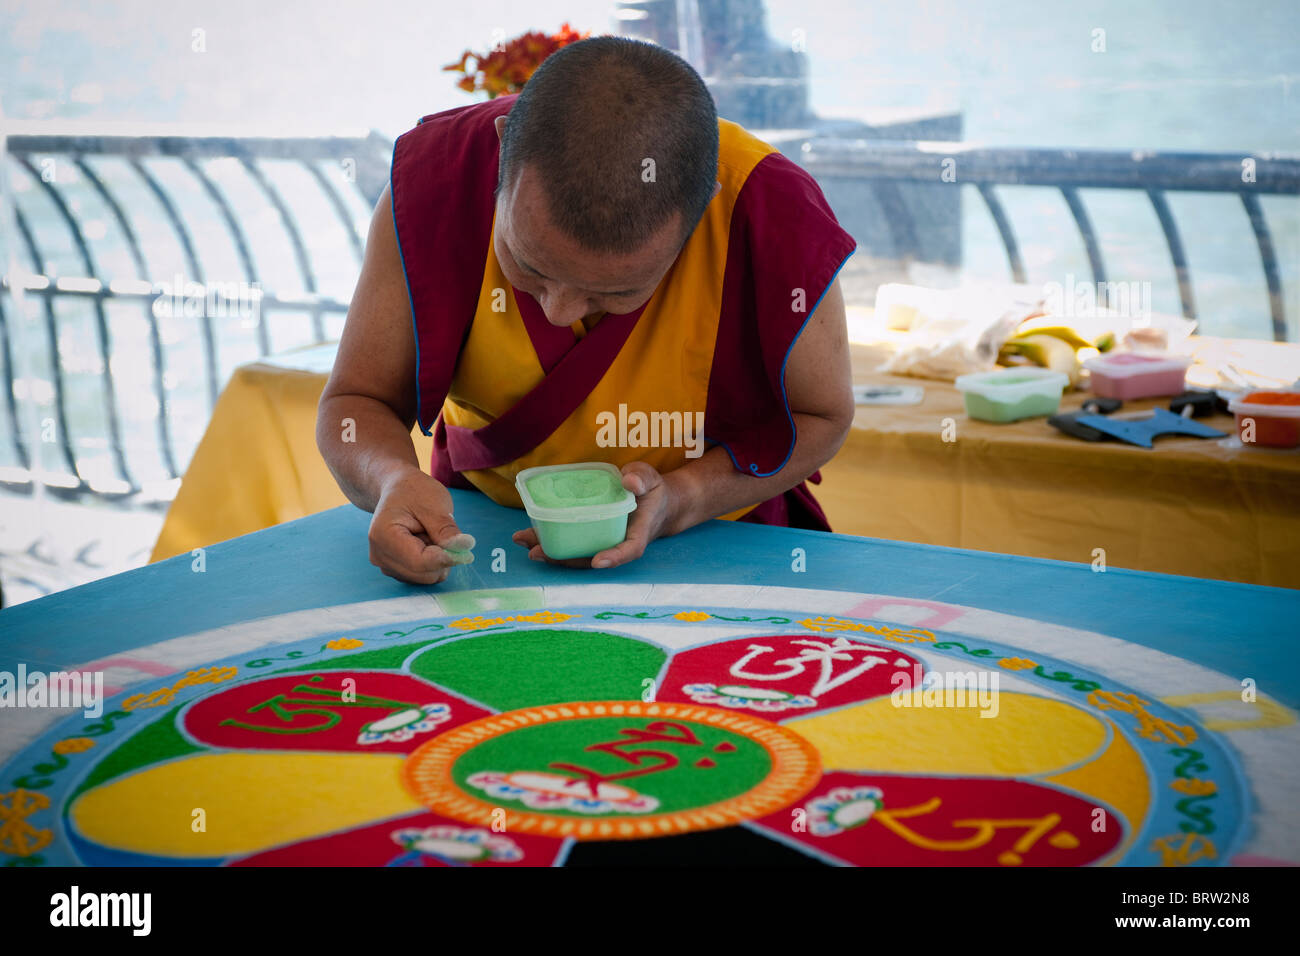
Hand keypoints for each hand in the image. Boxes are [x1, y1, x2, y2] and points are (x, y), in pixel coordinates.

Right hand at [368, 466, 474, 583]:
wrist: (397, 490)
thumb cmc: (413, 492)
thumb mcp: (434, 504)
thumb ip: (447, 530)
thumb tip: (466, 549)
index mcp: (384, 536)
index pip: (420, 562)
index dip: (446, 558)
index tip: (465, 548)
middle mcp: (380, 556)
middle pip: (423, 574)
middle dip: (440, 557)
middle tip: (439, 532)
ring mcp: (386, 565)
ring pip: (426, 577)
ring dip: (436, 560)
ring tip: (428, 534)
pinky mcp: (395, 570)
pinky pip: (423, 576)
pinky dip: (431, 563)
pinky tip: (424, 542)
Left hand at [511, 461, 679, 568]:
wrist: (651, 503)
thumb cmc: (651, 490)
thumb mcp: (650, 479)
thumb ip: (641, 478)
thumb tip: (628, 480)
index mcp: (638, 532)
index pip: (630, 549)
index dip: (614, 557)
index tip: (598, 561)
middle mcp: (616, 543)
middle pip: (592, 558)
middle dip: (564, 559)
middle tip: (537, 552)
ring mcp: (601, 542)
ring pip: (577, 553)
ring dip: (550, 551)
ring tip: (523, 541)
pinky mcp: (588, 536)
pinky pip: (570, 542)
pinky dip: (550, 539)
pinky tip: (527, 534)